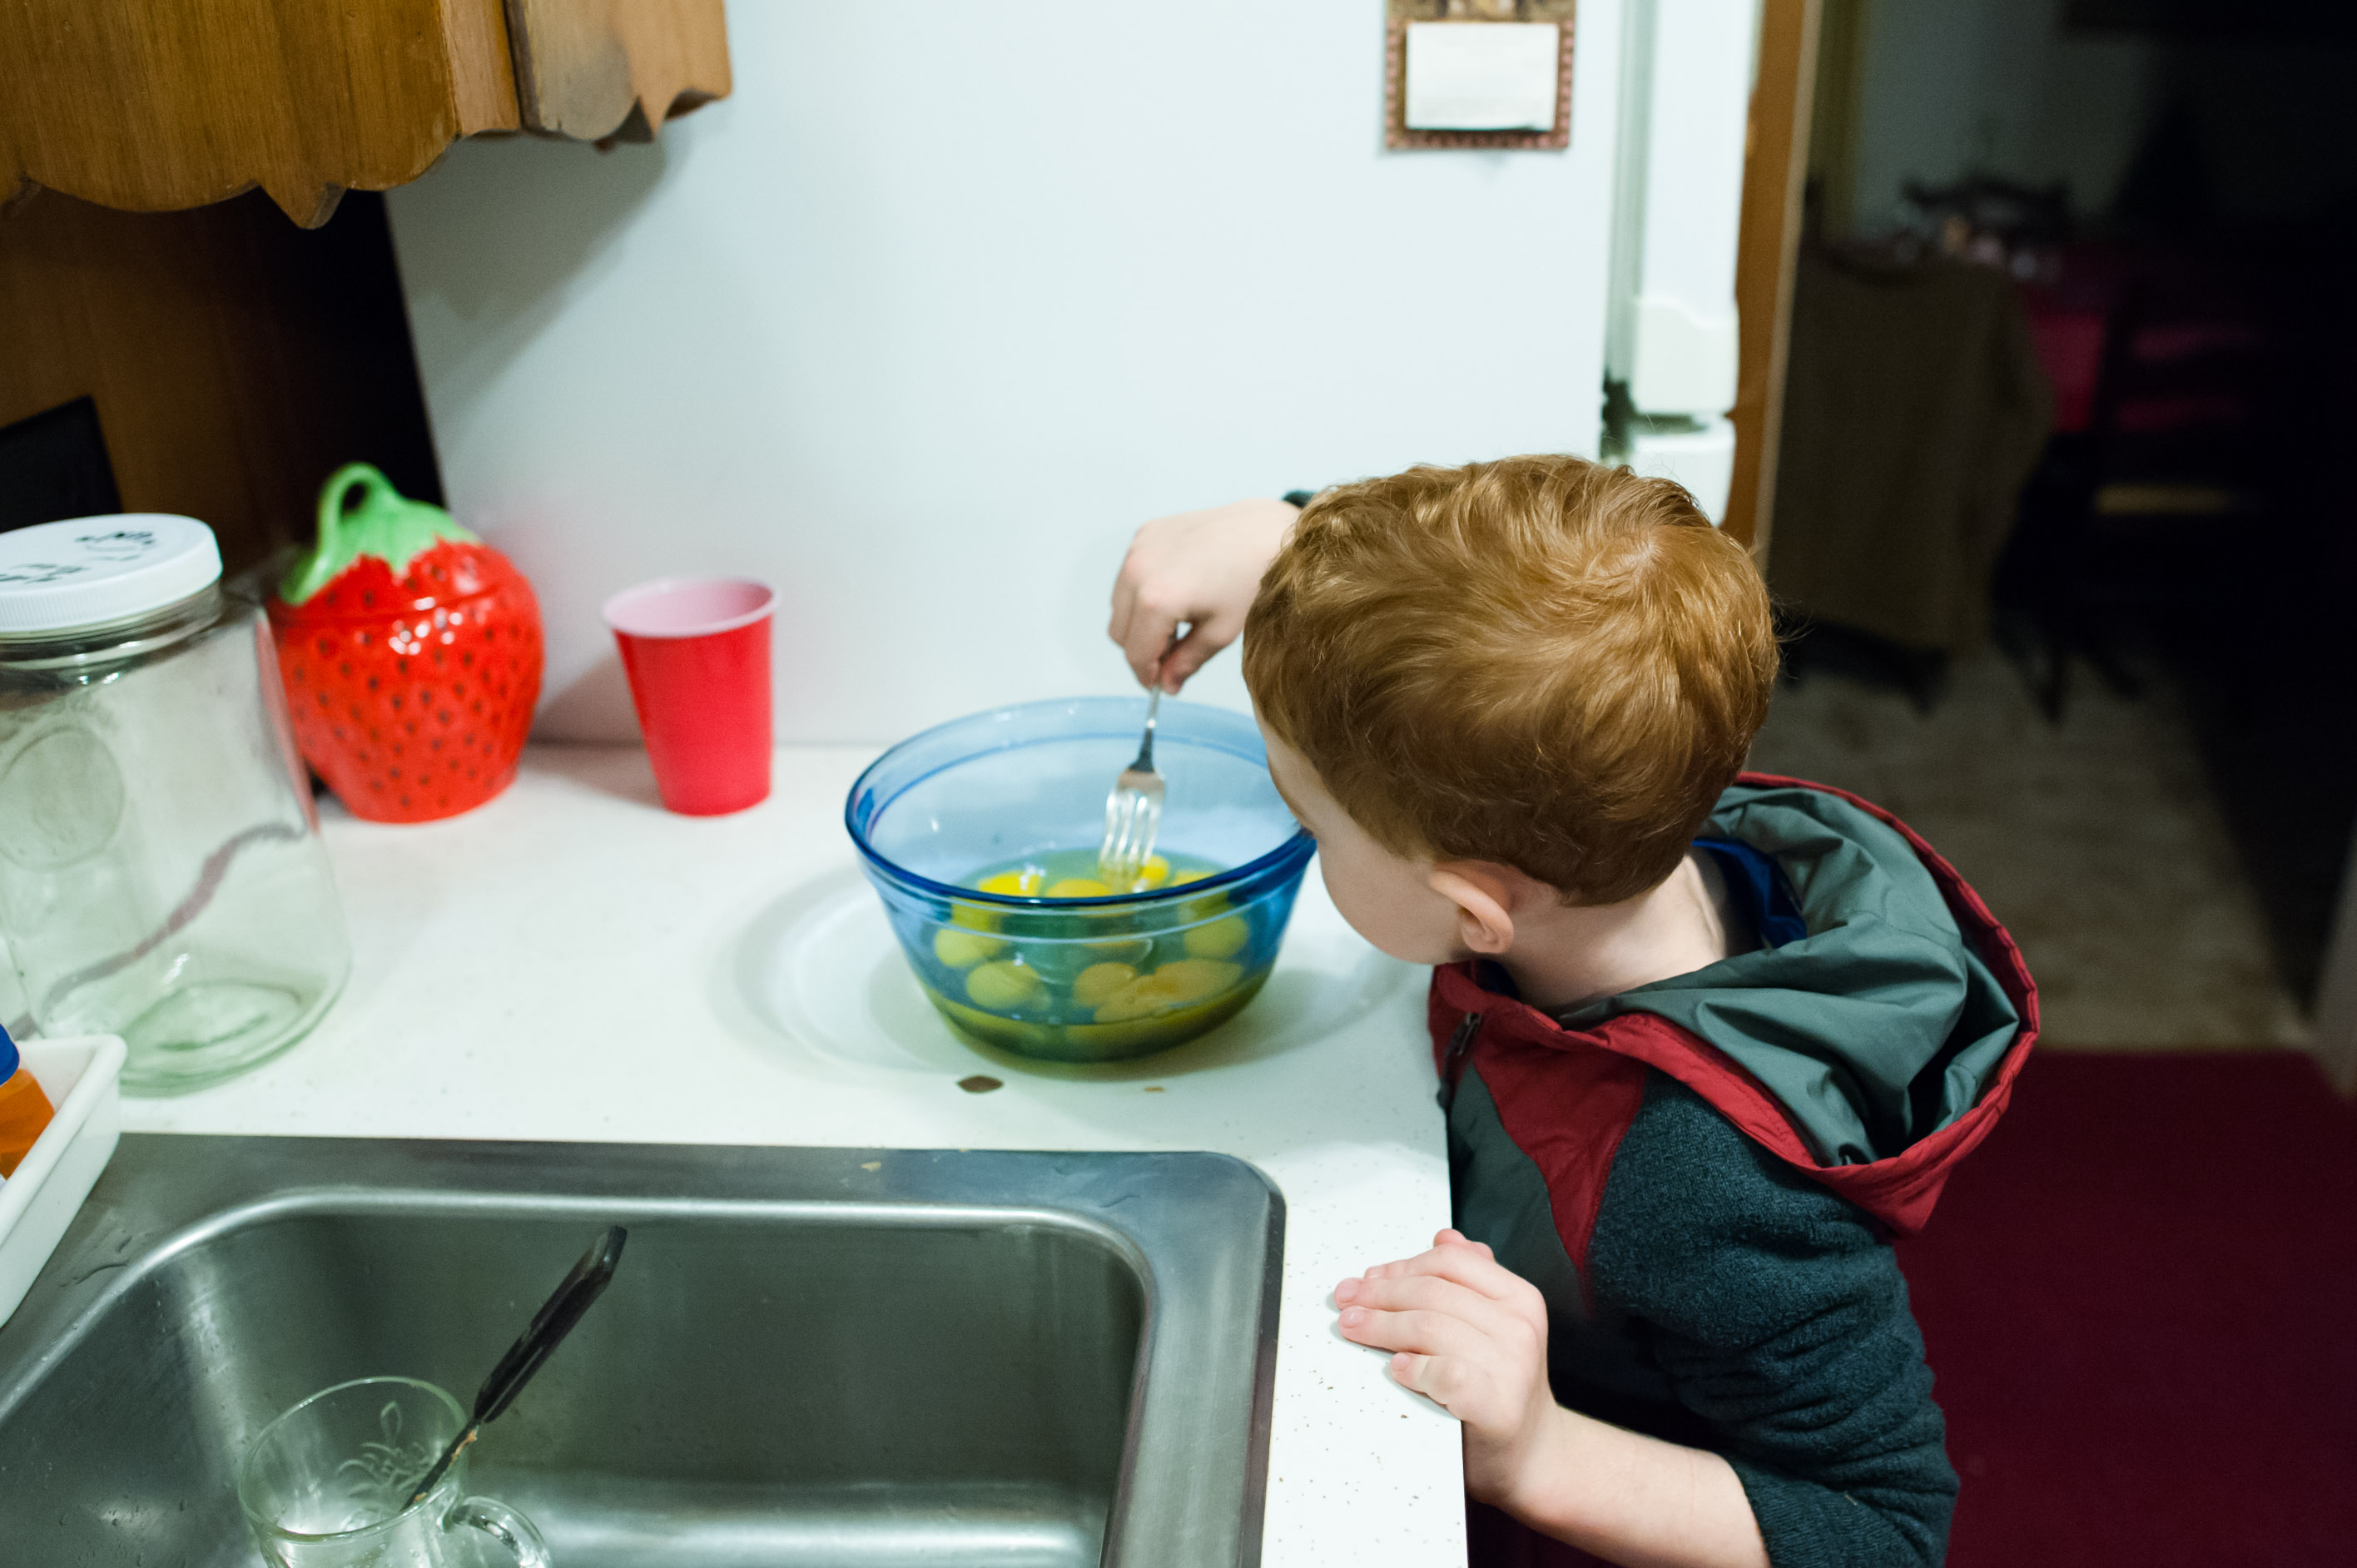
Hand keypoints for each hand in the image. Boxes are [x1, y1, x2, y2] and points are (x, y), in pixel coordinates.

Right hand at [1107, 497, 1298, 690]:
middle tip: (1171, 655)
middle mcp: (1138, 571)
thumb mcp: (1221, 632)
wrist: (1265, 530)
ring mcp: (1138, 548)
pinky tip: (1176, 590)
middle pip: (1119, 632)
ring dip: (1139, 621)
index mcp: (1156, 600)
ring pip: (1120, 604)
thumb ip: (1186, 662)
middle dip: (1141, 649)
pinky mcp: (1145, 533)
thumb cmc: (1250, 580)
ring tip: (1177, 622)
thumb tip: (1168, 685)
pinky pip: (1130, 575)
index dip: (1147, 676)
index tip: (1160, 685)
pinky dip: (1143, 590)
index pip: (1135, 653)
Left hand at [1335, 1229, 1565, 1511]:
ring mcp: (1512, 1367)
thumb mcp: (1497, 1327)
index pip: (1449, 1262)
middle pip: (1431, 1292)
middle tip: (1345, 1302)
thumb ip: (1472, 1283)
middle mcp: (1521, 1328)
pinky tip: (1397, 1367)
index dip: (1400, 1266)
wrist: (1534, 1457)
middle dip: (1378, 1294)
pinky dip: (1415, 1367)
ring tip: (1353, 1328)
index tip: (1367, 1278)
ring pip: (1430, 1327)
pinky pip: (1446, 1373)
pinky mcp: (1498, 1407)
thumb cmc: (1501, 1390)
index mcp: (1520, 1299)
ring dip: (1381, 1325)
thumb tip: (1443, 1236)